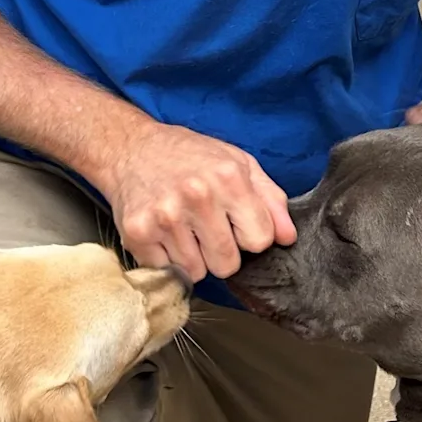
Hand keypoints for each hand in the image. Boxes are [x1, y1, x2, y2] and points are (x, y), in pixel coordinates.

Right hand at [99, 122, 295, 281]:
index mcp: (229, 178)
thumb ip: (270, 200)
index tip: (237, 223)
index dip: (250, 236)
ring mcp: (165, 217)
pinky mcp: (138, 234)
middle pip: (228, 265)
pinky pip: (166, 272)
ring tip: (183, 226)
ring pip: (197, 272)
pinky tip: (164, 232)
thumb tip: (289, 237)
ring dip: (193, 256)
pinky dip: (167, 259)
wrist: (133, 149)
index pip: (259, 240)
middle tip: (207, 226)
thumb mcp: (239, 163)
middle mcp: (197, 197)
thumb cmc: (190, 156)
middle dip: (222, 252)